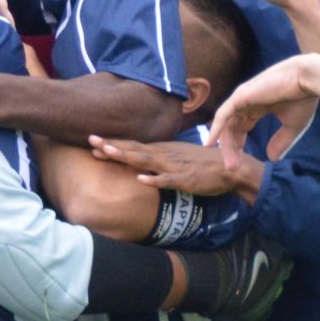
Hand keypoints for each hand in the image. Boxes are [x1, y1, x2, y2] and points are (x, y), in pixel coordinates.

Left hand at [90, 136, 262, 201]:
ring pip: (145, 160)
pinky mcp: (185, 179)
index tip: (92, 140)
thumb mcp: (177, 156)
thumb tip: (140, 161)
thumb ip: (159, 157)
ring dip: (126, 156)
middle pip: (133, 148)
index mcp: (162, 150)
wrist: (230, 168)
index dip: (113, 143)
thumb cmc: (202, 163)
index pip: (132, 144)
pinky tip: (141, 179)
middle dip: (111, 145)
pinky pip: (167, 180)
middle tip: (89, 139)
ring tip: (107, 152)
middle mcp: (164, 154)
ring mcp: (174, 166)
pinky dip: (154, 180)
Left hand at [210, 58, 317, 162]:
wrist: (307, 80)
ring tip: (229, 165)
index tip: (239, 163)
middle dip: (231, 149)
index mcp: (257, 106)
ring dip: (226, 145)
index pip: (240, 128)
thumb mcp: (291, 126)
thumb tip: (272, 158)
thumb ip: (281, 141)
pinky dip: (215, 128)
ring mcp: (242, 98)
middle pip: (231, 128)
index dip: (238, 145)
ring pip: (226, 125)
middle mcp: (246, 102)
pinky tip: (211, 143)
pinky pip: (222, 114)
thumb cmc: (302, 98)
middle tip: (232, 168)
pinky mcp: (240, 96)